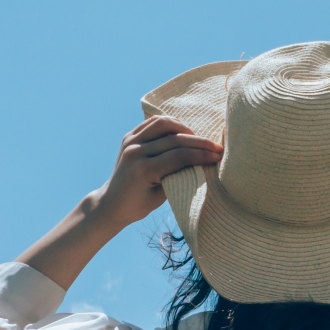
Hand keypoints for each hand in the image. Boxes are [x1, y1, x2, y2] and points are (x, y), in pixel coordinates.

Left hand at [13, 116, 222, 290]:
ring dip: (185, 128)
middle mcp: (135, 151)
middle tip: (217, 147)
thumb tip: (201, 163)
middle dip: (200, 142)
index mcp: (143, 169)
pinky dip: (169, 124)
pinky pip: (152, 123)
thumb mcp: (161, 196)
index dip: (202, 154)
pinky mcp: (128, 136)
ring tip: (198, 138)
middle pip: (175, 139)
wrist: (111, 203)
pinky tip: (181, 131)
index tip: (219, 156)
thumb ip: (178, 176)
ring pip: (163, 124)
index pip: (180, 156)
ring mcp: (130, 141)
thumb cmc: (138, 206)